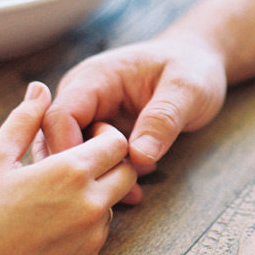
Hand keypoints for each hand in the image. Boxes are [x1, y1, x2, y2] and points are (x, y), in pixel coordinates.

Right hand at [0, 82, 136, 254]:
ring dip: (99, 192)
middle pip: (128, 172)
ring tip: (61, 193)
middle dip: (113, 162)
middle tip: (83, 161)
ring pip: (113, 202)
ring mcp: (93, 234)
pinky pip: (100, 231)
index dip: (105, 134)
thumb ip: (24, 120)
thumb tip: (39, 88)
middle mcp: (91, 202)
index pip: (117, 142)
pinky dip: (87, 221)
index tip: (86, 136)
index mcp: (71, 171)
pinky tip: (55, 221)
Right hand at [38, 33, 226, 200]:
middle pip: (56, 139)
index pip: (59, 117)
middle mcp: (83, 96)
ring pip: (72, 154)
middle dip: (81, 171)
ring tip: (132, 193)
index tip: (94, 178)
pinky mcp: (100, 131)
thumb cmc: (191, 67)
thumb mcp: (186, 89)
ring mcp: (90, 114)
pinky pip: (91, 159)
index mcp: (95, 78)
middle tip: (114, 195)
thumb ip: (162, 119)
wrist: (197, 60)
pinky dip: (108, 177)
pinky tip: (134, 189)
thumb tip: (139, 156)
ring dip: (97, 178)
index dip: (69, 151)